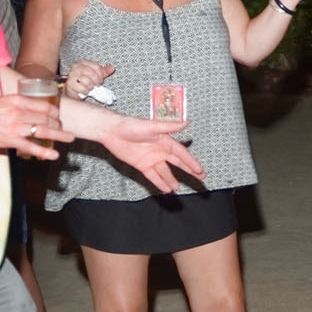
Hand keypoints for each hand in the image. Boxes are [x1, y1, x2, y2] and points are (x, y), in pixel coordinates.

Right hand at [0, 94, 69, 159]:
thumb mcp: (1, 100)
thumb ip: (15, 104)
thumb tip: (27, 109)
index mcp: (17, 100)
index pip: (43, 106)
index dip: (54, 112)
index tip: (57, 116)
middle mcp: (19, 113)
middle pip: (46, 119)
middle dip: (57, 124)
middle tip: (63, 129)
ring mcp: (16, 127)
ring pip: (43, 131)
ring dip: (59, 135)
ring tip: (69, 138)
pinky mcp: (10, 141)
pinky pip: (31, 147)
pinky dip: (45, 152)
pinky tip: (54, 155)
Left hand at [60, 98, 204, 191]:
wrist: (111, 131)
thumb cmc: (130, 125)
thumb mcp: (152, 126)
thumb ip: (169, 126)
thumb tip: (186, 123)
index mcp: (165, 141)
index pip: (182, 154)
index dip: (191, 162)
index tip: (200, 170)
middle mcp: (160, 151)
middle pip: (177, 163)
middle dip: (188, 171)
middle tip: (200, 178)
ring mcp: (151, 159)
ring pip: (165, 172)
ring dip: (171, 179)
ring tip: (178, 187)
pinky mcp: (141, 165)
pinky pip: (153, 176)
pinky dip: (159, 182)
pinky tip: (165, 189)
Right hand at [61, 59, 114, 99]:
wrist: (74, 90)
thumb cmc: (84, 81)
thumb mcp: (95, 75)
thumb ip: (104, 71)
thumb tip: (112, 68)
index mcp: (83, 62)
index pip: (97, 67)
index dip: (101, 75)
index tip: (100, 79)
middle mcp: (76, 66)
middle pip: (92, 73)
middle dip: (96, 81)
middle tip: (96, 85)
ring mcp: (72, 75)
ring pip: (87, 81)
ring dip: (91, 87)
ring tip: (90, 87)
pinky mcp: (70, 84)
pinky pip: (81, 88)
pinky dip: (85, 91)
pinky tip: (85, 91)